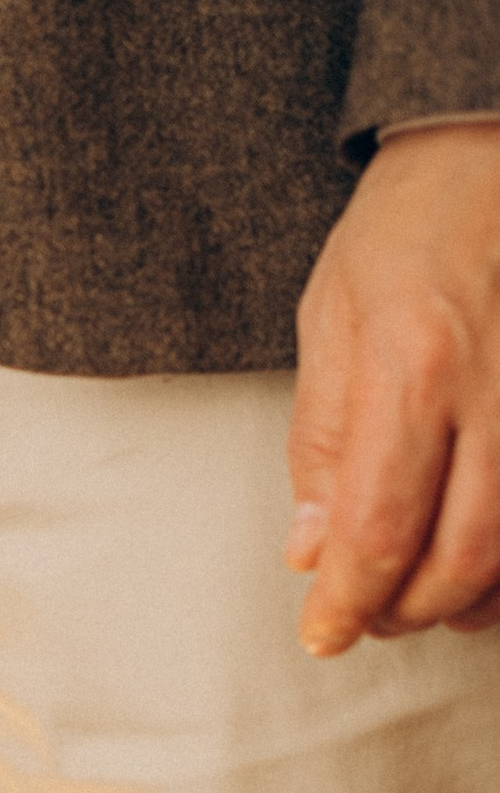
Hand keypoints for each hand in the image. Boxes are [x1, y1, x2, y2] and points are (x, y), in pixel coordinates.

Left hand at [287, 122, 499, 652]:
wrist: (490, 158)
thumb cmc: (403, 235)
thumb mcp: (329, 322)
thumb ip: (321, 441)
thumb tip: (310, 549)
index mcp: (413, 369)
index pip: (376, 526)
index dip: (348, 599)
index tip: (322, 634)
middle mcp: (496, 393)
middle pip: (460, 557)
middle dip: (406, 611)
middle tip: (365, 621)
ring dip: (467, 600)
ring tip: (416, 603)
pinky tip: (482, 572)